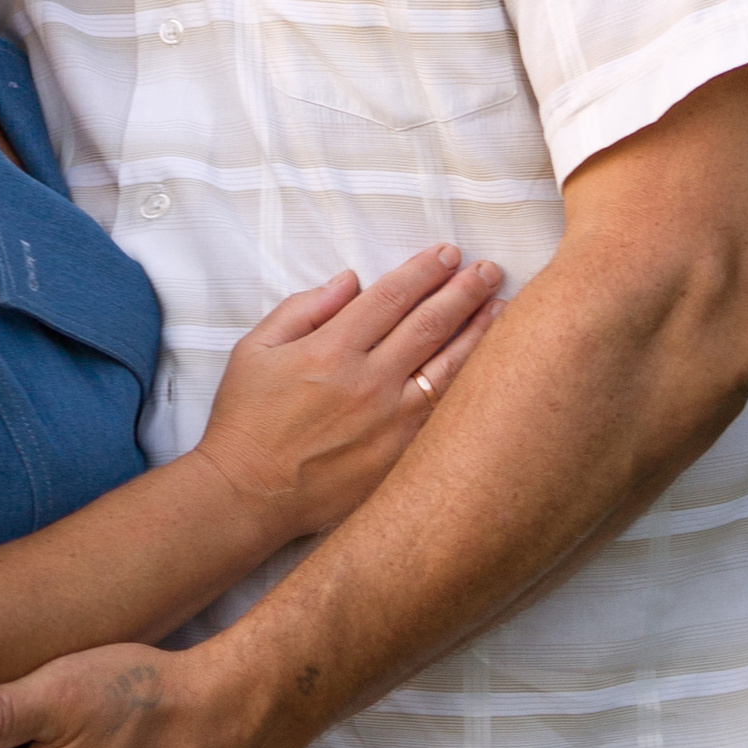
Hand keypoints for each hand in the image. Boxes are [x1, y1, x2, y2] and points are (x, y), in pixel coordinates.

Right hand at [195, 244, 500, 545]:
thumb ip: (303, 308)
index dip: (424, 271)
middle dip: (464, 291)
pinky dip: (469, 385)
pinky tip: (488, 368)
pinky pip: (445, 413)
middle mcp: (368, 382)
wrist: (248, 494)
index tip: (448, 253)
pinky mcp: (401, 456)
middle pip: (430, 324)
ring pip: (449, 367)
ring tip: (502, 307)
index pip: (391, 297)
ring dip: (480, 333)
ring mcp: (391, 423)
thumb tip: (350, 280)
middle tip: (489, 269)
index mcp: (330, 350)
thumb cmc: (245, 419)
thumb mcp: (254, 349)